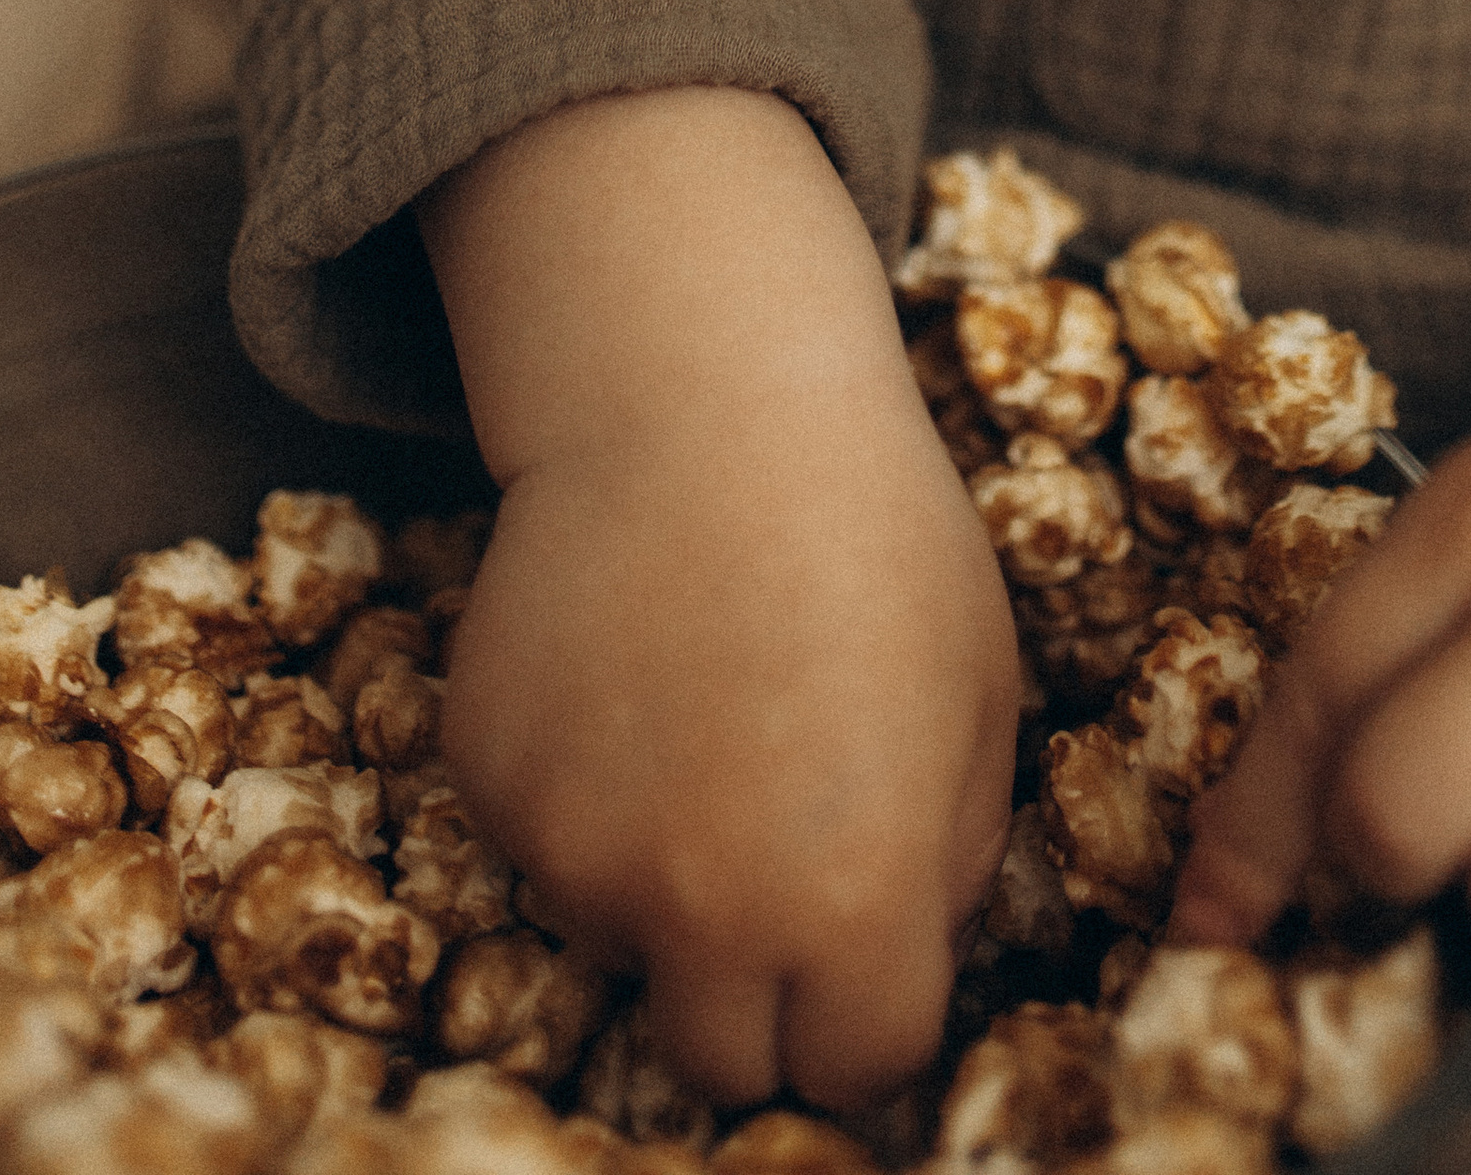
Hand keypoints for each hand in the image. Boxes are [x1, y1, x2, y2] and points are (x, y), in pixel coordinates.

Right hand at [423, 91, 1018, 1109]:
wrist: (706, 400)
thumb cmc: (877, 534)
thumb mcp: (979, 700)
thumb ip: (949, 862)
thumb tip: (908, 956)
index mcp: (850, 902)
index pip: (860, 1069)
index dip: (871, 1017)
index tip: (867, 960)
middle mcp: (702, 907)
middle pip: (718, 1062)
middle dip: (755, 1005)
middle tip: (776, 887)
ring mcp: (578, 853)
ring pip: (622, 939)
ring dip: (662, 880)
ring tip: (706, 712)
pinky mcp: (492, 785)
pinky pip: (546, 844)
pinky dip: (584, 793)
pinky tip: (631, 670)